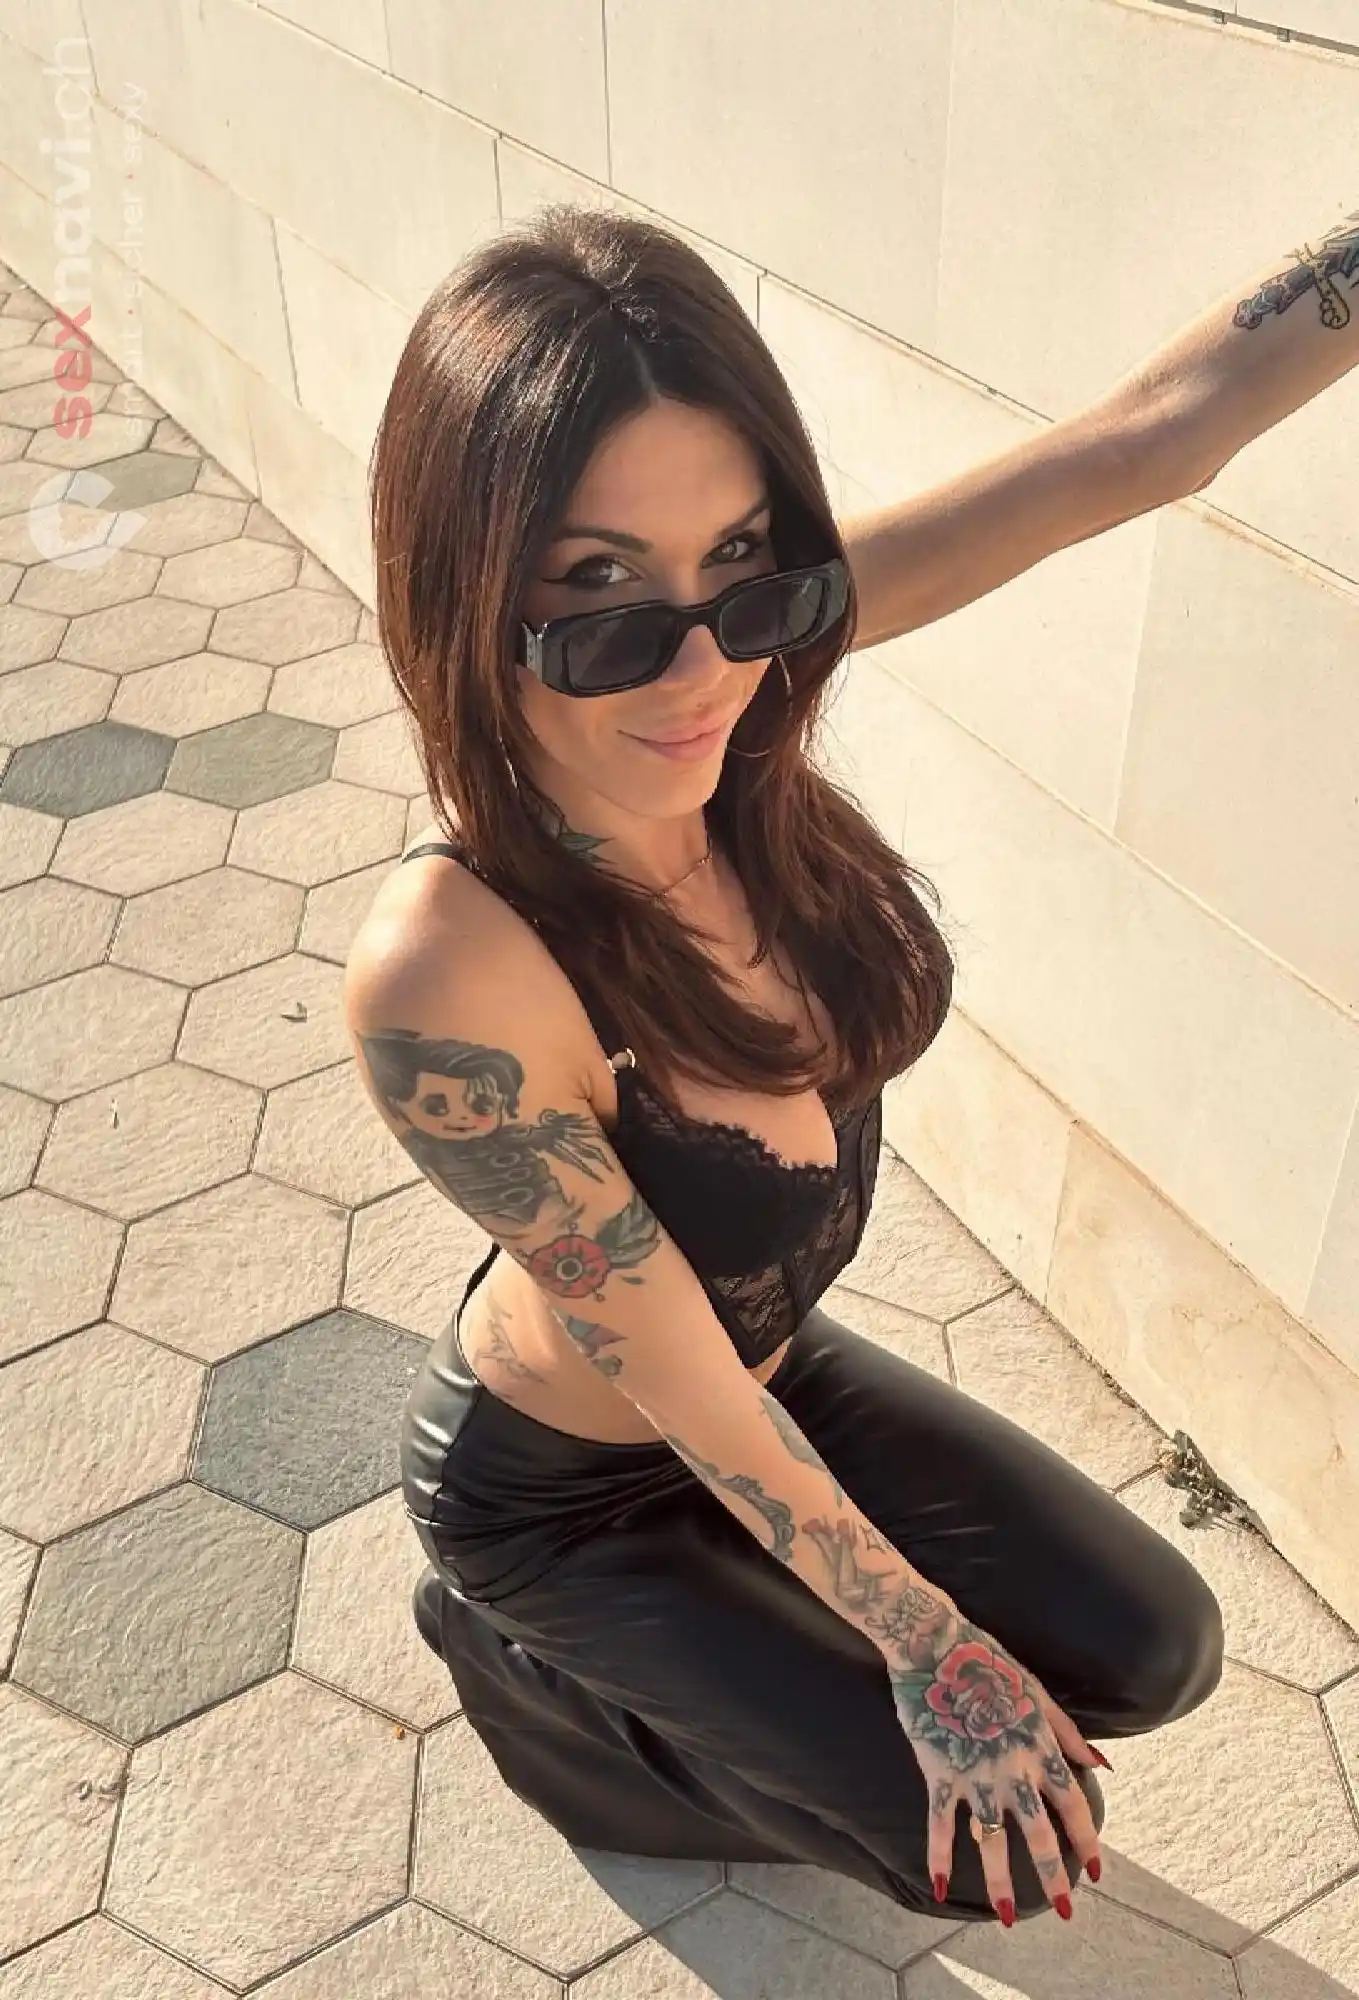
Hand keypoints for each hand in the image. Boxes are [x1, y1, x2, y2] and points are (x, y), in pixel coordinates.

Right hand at [884, 1603, 1103, 1923]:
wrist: (933, 1645)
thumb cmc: (987, 1661)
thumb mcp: (1036, 1691)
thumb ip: (1068, 1732)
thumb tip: (1101, 1763)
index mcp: (1040, 1747)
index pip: (1072, 1804)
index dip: (1087, 1840)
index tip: (1097, 1871)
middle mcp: (1012, 1769)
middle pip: (1039, 1833)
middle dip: (1053, 1875)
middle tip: (1065, 1910)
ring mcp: (974, 1775)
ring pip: (992, 1839)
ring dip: (999, 1880)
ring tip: (1006, 1917)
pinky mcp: (939, 1774)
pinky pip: (939, 1824)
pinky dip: (939, 1856)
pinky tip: (942, 1886)